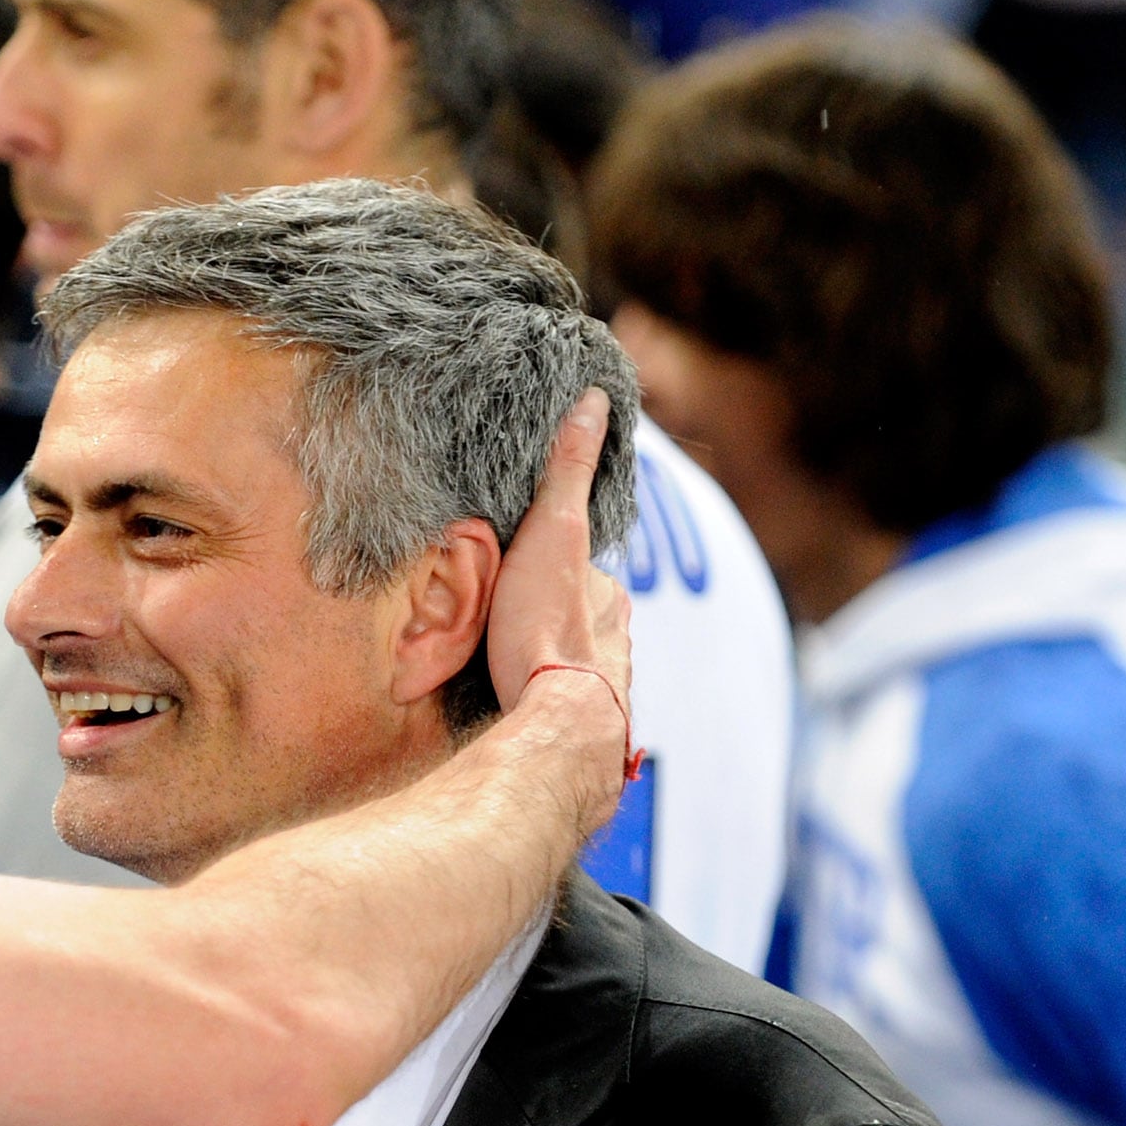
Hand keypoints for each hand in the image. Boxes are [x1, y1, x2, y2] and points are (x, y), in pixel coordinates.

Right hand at [486, 387, 630, 741]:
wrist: (557, 720)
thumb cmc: (548, 625)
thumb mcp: (554, 531)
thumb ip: (568, 471)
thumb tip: (595, 401)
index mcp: (610, 595)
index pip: (582, 566)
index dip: (554, 559)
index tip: (526, 561)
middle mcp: (615, 638)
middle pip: (580, 613)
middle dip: (551, 610)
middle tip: (510, 610)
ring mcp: (602, 683)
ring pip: (573, 657)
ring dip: (548, 654)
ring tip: (510, 656)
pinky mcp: (582, 723)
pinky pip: (559, 698)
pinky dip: (543, 691)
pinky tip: (520, 698)